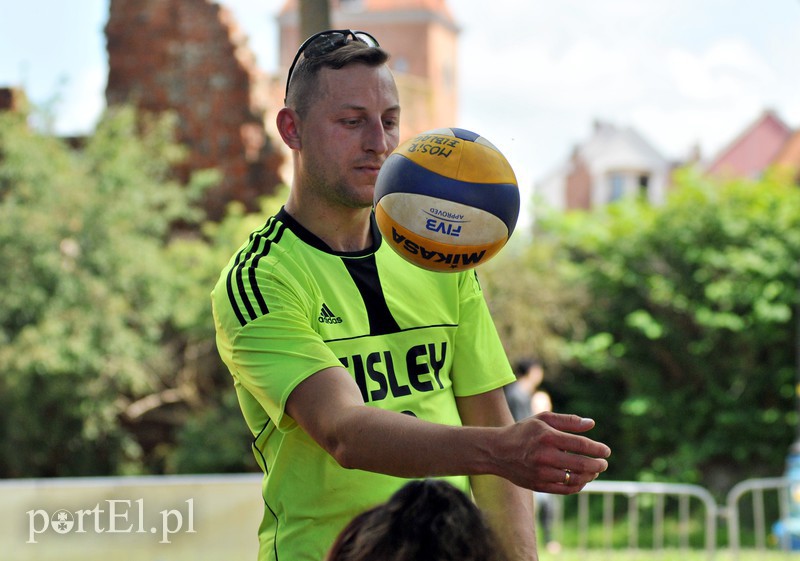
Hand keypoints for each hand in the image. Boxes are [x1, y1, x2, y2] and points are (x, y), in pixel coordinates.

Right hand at [495, 411, 609, 493]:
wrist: (497, 451)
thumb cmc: (523, 432)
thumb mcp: (542, 419)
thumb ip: (568, 420)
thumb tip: (592, 423)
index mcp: (547, 437)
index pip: (580, 444)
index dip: (597, 449)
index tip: (606, 451)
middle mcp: (544, 456)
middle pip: (580, 464)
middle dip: (598, 465)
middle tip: (604, 463)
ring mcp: (541, 473)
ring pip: (574, 479)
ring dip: (589, 476)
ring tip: (594, 471)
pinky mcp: (538, 485)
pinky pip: (564, 489)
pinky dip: (577, 486)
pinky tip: (582, 479)